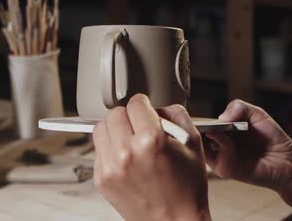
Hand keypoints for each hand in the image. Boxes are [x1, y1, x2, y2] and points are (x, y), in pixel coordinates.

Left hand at [92, 94, 210, 220]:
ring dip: (115, 130)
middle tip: (140, 126)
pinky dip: (110, 149)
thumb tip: (159, 107)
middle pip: (115, 113)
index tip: (147, 110)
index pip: (135, 103)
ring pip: (100, 129)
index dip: (145, 104)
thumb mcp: (194, 144)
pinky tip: (126, 158)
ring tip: (130, 140)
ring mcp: (111, 167)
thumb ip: (177, 115)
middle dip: (129, 116)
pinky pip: (98, 150)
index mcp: (152, 140)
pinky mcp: (101, 179)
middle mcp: (127, 152)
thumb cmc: (186, 188)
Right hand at [204, 100, 291, 192]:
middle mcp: (220, 146)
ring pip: (204, 149)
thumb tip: (221, 117)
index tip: (189, 113)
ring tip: (211, 127)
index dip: (197, 120)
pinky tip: (223, 136)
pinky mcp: (229, 170)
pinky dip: (220, 145)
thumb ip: (238, 107)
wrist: (287, 159)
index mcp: (223, 133)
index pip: (203, 127)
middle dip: (196, 128)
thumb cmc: (271, 136)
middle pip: (199, 138)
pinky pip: (219, 158)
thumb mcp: (255, 114)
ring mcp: (223, 159)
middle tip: (195, 120)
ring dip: (206, 137)